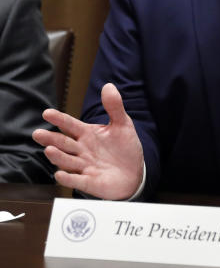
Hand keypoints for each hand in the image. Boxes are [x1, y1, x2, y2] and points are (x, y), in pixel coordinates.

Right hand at [32, 83, 143, 199]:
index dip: (59, 119)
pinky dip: (69, 178)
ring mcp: (84, 166)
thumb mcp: (123, 125)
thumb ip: (114, 107)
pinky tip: (60, 175)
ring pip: (67, 161)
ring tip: (49, 150)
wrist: (134, 173)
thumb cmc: (124, 148)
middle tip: (38, 133)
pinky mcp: (89, 182)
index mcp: (87, 134)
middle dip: (51, 139)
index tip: (47, 113)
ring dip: (58, 156)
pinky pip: (77, 181)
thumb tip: (108, 86)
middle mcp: (81, 150)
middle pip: (63, 143)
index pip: (70, 125)